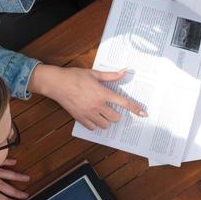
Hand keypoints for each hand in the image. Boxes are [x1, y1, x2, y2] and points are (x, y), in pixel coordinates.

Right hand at [31, 64, 146, 130]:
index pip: (123, 103)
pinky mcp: (80, 118)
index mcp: (102, 93)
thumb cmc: (75, 76)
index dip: (135, 109)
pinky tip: (93, 117)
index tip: (144, 114)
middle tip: (112, 109)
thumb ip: (111, 75)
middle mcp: (97, 105)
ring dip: (106, 121)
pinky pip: (93, 128)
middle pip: (115, 118)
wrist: (56, 83)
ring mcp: (88, 113)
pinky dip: (95, 125)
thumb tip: (124, 71)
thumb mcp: (94, 73)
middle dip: (117, 115)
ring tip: (102, 114)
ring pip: (105, 125)